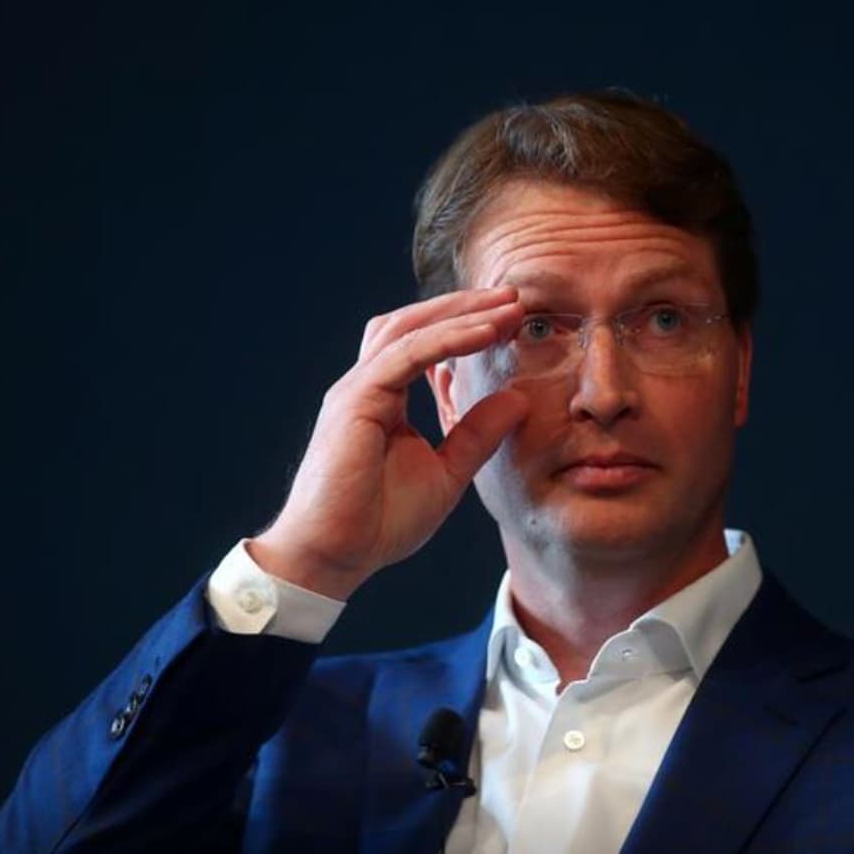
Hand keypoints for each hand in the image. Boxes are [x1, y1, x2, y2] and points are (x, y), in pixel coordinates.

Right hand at [249, 286, 527, 599]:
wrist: (334, 555)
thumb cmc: (379, 522)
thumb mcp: (447, 472)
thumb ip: (478, 434)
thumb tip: (519, 400)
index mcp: (383, 397)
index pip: (424, 343)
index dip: (466, 326)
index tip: (513, 320)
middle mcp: (367, 385)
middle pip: (415, 323)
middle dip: (466, 306)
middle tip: (516, 298)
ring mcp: (357, 389)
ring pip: (410, 328)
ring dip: (461, 312)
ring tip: (508, 307)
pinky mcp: (356, 401)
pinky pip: (407, 355)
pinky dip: (447, 339)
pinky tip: (484, 333)